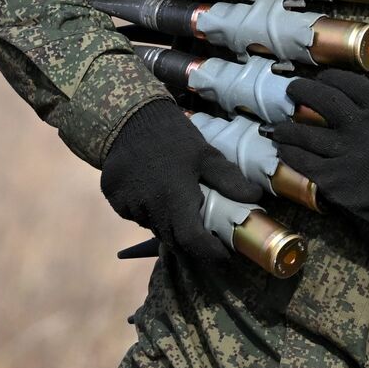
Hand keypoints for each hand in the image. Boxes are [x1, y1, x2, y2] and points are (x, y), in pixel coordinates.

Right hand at [101, 99, 260, 267]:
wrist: (128, 115)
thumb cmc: (173, 136)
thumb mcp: (205, 154)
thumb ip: (228, 179)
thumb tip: (255, 198)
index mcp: (174, 199)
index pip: (193, 241)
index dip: (211, 251)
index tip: (224, 253)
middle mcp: (148, 208)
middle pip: (173, 239)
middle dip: (192, 241)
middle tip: (208, 233)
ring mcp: (127, 205)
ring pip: (154, 227)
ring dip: (169, 223)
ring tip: (179, 203)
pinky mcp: (113, 199)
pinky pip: (135, 214)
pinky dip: (148, 210)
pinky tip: (154, 190)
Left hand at [271, 69, 368, 241]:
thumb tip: (342, 99)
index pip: (348, 82)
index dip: (329, 77)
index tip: (320, 79)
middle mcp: (360, 128)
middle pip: (321, 98)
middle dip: (301, 90)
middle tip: (292, 91)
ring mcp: (343, 153)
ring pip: (302, 131)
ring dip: (285, 128)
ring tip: (279, 128)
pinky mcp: (330, 178)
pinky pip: (300, 159)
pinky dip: (288, 152)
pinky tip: (284, 150)